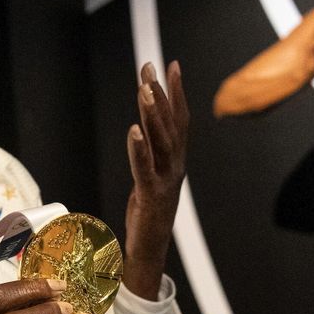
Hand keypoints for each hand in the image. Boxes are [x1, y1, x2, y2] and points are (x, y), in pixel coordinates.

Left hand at [123, 61, 189, 299]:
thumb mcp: (152, 176)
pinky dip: (139, 148)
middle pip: (169, 123)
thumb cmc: (149, 213)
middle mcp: (175, 165)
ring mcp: (165, 180)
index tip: (171, 64)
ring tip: (144, 89)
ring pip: (160, 140)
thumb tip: (145, 129)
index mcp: (175, 159)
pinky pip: (144, 168)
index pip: (179, 119)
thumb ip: (152, 153)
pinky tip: (133, 130)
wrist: (150, 249)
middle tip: (150, 68)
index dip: (176, 92)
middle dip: (160, 93)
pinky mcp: (150, 195)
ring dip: (152, 113)